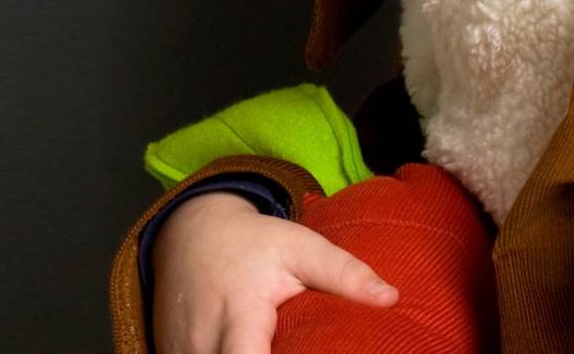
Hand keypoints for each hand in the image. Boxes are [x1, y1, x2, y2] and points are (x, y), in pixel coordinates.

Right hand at [150, 189, 398, 353]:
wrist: (191, 232)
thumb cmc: (253, 243)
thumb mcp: (300, 247)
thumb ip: (343, 273)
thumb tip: (391, 298)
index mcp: (240, 313)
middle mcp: (204, 339)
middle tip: (287, 348)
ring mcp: (181, 351)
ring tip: (272, 347)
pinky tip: (250, 350)